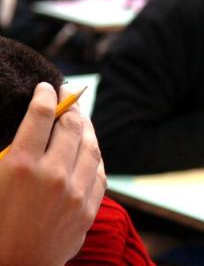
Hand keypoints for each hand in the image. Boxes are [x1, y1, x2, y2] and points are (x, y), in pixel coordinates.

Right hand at [0, 83, 105, 265]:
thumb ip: (12, 150)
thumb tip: (33, 124)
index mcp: (20, 166)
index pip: (41, 115)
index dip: (46, 96)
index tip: (48, 88)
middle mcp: (52, 175)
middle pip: (72, 126)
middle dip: (71, 104)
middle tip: (69, 94)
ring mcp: (75, 192)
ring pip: (91, 144)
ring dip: (87, 125)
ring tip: (81, 116)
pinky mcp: (89, 207)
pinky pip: (99, 169)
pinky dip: (95, 152)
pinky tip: (89, 145)